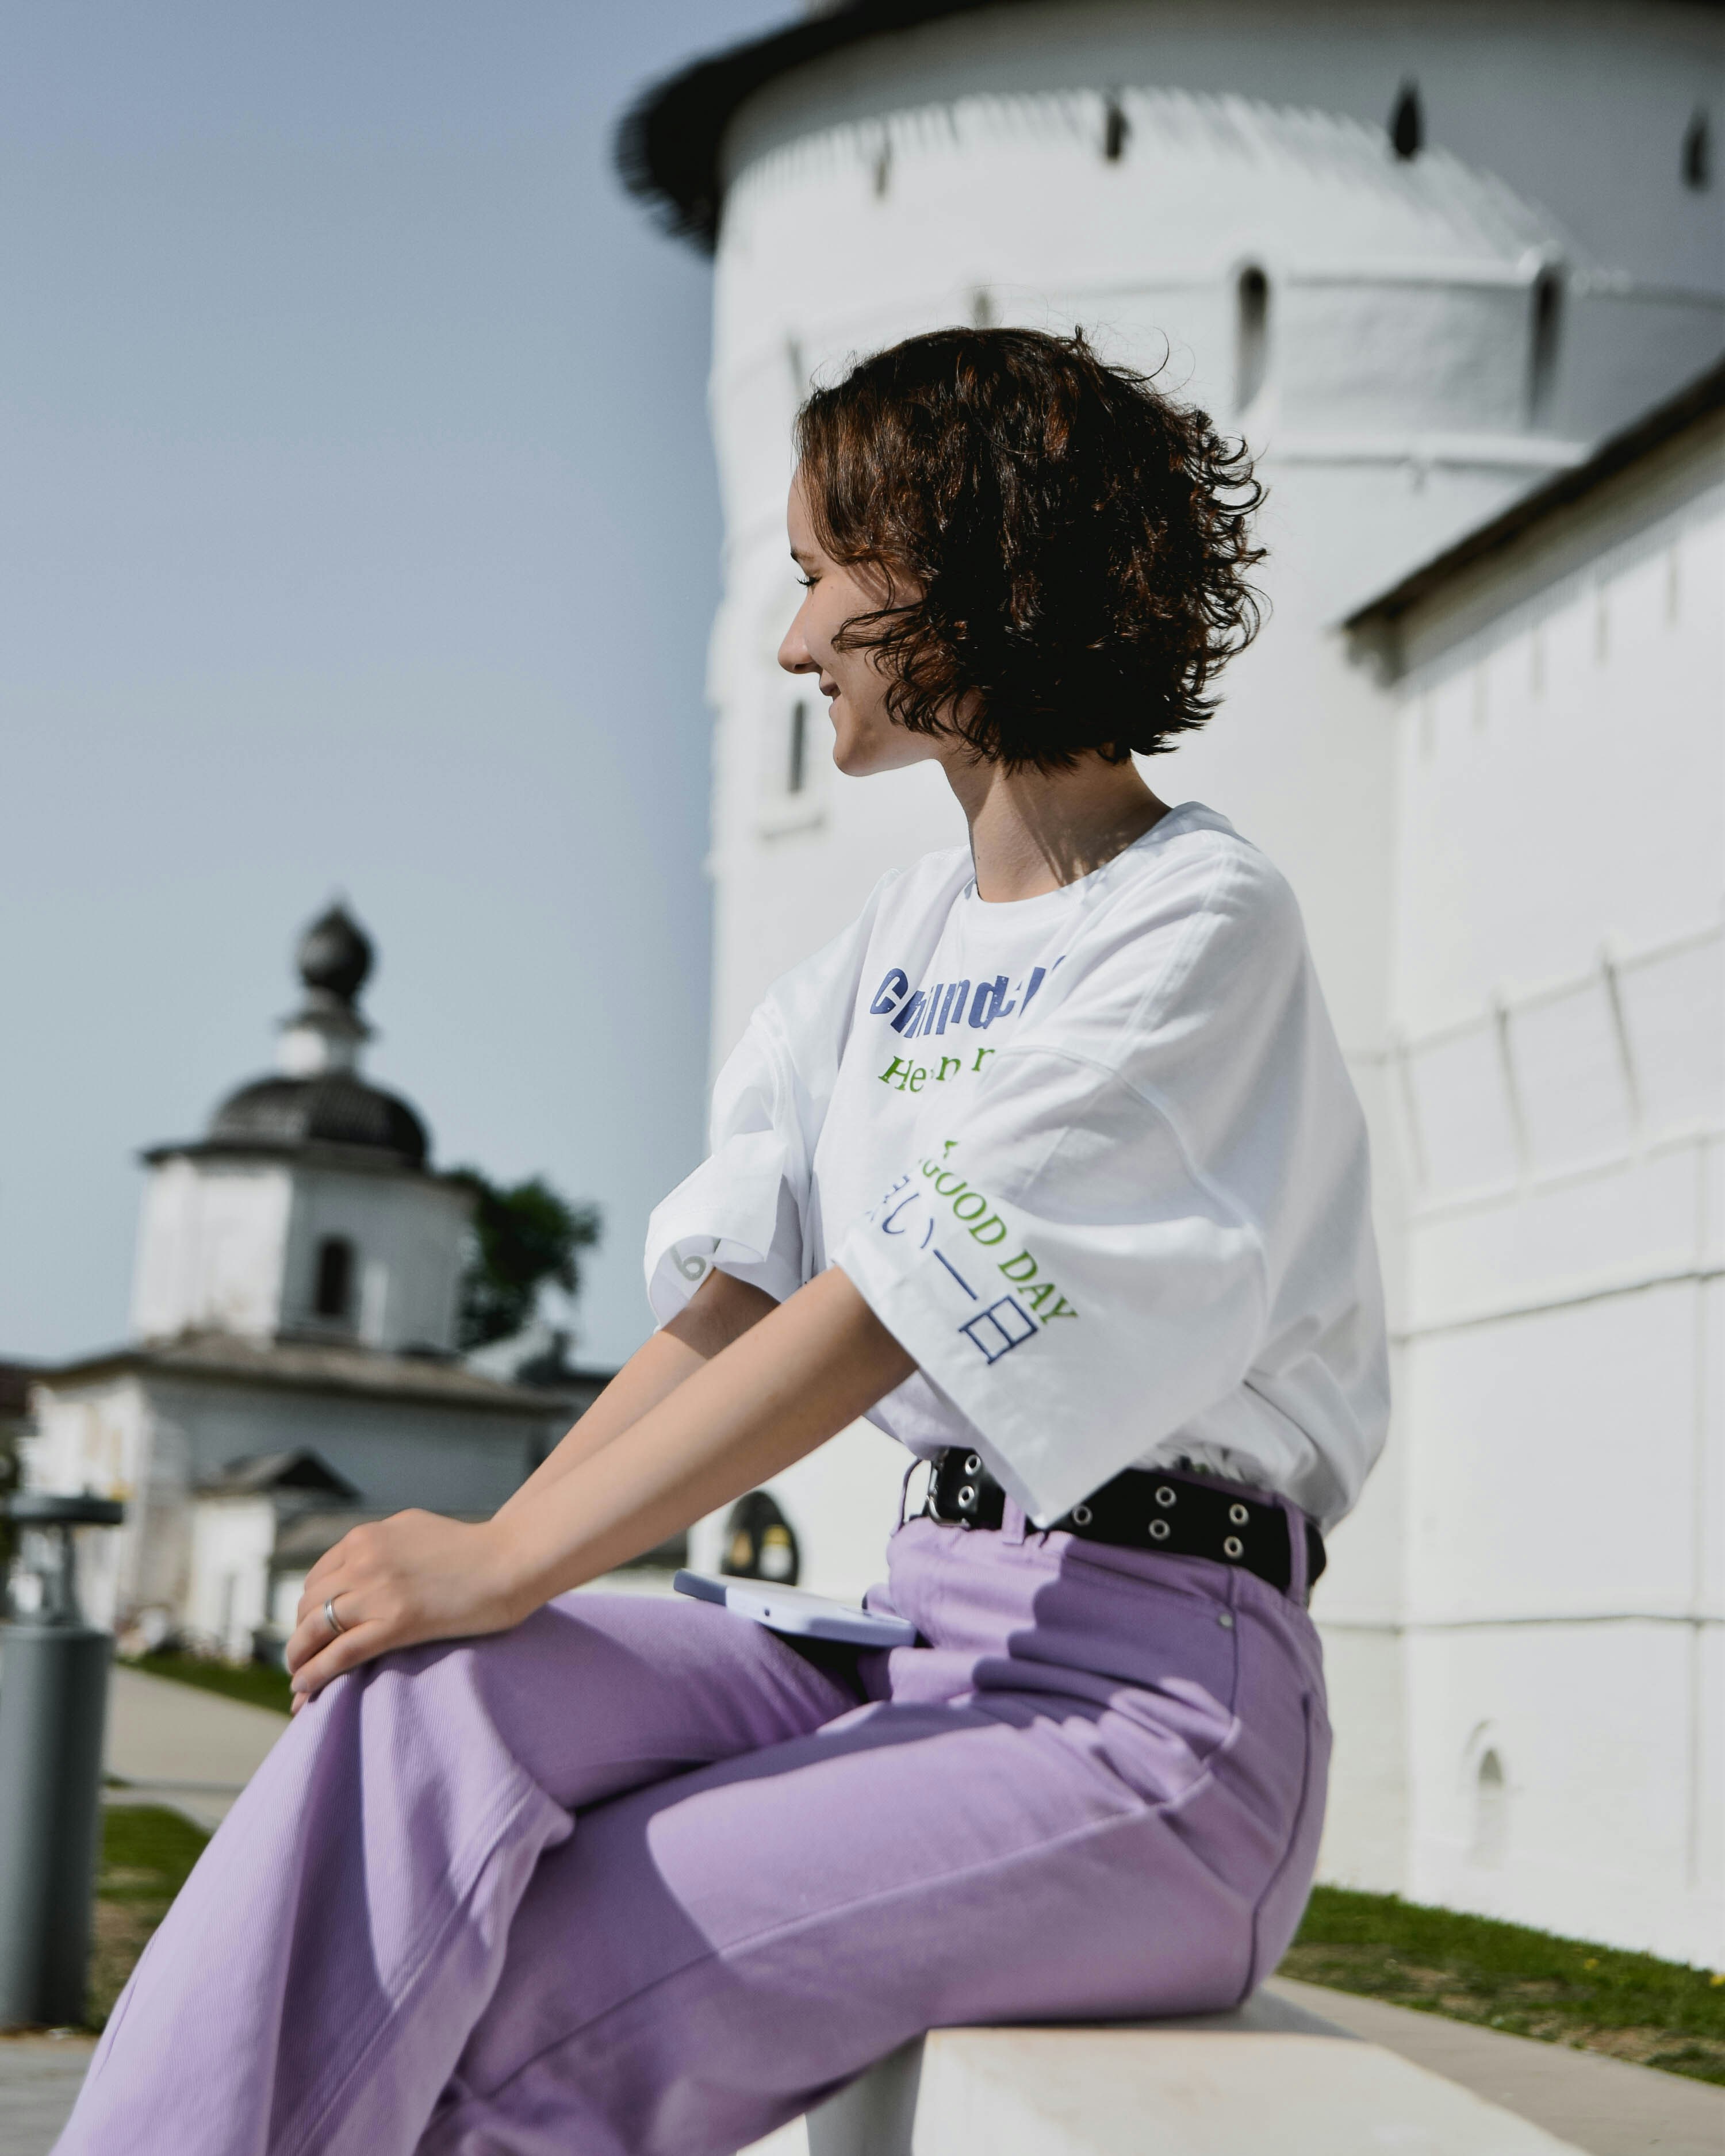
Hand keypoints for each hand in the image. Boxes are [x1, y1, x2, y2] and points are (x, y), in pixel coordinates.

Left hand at [285, 1510, 523, 1711]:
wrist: (511, 1560)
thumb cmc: (471, 1548)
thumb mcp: (413, 1530)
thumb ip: (380, 1545)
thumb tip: (356, 1566)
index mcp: (366, 1536)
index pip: (317, 1577)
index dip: (308, 1609)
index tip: (310, 1630)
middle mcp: (364, 1558)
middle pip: (310, 1604)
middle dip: (300, 1634)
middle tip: (302, 1658)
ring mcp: (379, 1590)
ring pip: (316, 1629)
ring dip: (299, 1657)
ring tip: (299, 1678)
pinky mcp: (398, 1622)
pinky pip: (341, 1653)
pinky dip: (316, 1673)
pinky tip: (306, 1689)